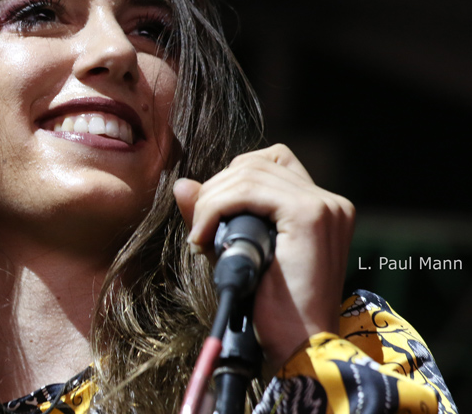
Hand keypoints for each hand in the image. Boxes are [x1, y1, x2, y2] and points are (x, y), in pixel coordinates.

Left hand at [173, 144, 354, 370]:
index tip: (211, 218)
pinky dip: (217, 207)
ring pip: (247, 172)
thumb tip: (182, 183)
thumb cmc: (271, 308)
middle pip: (254, 164)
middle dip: (215, 191)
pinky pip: (248, 190)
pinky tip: (205, 238)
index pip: (268, 163)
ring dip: (211, 202)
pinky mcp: (309, 215)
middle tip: (200, 230)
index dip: (231, 182)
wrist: (299, 347)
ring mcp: (323, 205)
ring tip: (201, 237)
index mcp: (321, 207)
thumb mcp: (236, 251)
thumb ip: (212, 214)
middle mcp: (329, 201)